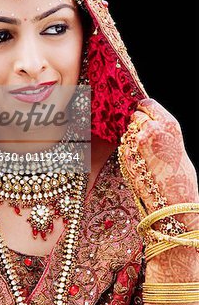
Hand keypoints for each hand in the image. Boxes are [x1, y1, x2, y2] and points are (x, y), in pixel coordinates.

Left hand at [122, 98, 197, 214]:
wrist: (174, 201)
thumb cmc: (180, 175)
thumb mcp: (176, 144)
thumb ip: (162, 130)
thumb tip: (147, 122)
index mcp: (168, 123)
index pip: (147, 103)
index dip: (143, 108)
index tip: (142, 111)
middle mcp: (151, 129)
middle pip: (135, 116)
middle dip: (137, 124)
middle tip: (144, 136)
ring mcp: (136, 142)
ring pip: (128, 131)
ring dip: (132, 138)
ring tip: (145, 154)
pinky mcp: (126, 155)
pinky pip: (124, 146)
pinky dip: (128, 151)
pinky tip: (139, 163)